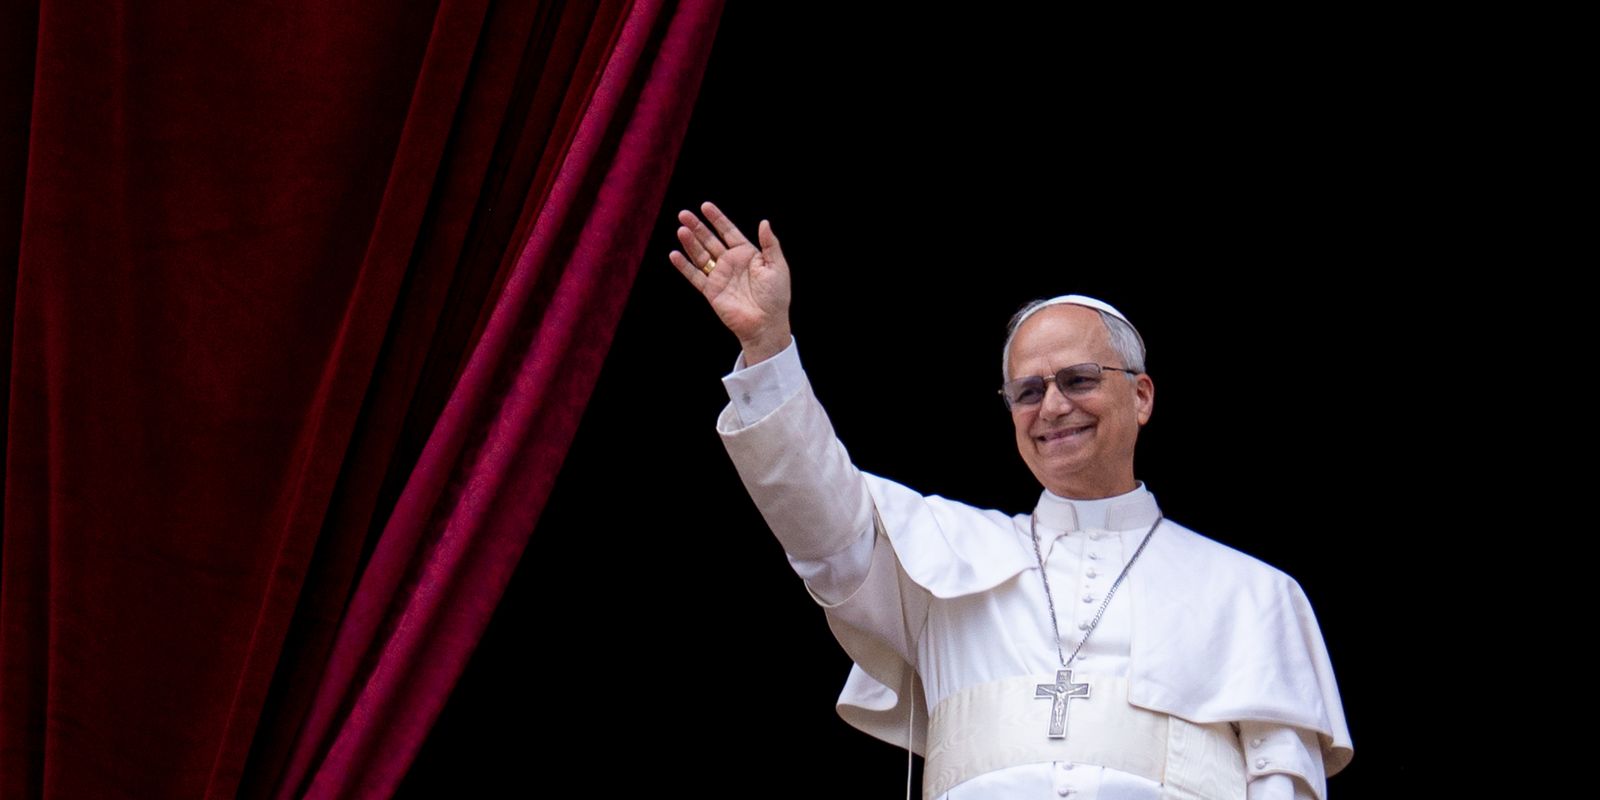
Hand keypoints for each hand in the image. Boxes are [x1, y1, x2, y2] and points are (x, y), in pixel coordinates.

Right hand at [669, 201, 791, 364]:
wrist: (766, 324)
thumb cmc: (776, 297)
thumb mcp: (778, 266)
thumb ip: (770, 244)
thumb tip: (764, 222)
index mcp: (747, 254)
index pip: (729, 231)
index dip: (717, 219)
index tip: (705, 206)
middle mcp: (731, 262)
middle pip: (710, 240)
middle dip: (698, 227)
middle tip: (684, 214)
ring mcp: (719, 276)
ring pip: (700, 255)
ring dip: (690, 243)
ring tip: (681, 230)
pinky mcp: (711, 291)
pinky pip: (695, 276)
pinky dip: (684, 266)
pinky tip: (674, 254)